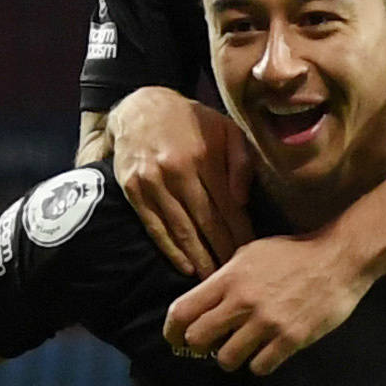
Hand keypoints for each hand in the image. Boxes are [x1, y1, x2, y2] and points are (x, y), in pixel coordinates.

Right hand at [105, 90, 253, 277]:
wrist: (141, 106)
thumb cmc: (191, 120)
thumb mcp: (225, 128)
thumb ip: (241, 162)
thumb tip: (242, 201)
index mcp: (204, 157)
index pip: (227, 206)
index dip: (240, 233)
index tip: (252, 254)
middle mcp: (177, 171)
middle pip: (205, 222)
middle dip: (222, 252)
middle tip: (235, 274)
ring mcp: (152, 183)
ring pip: (180, 230)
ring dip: (199, 258)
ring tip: (213, 278)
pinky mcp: (133, 191)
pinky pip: (154, 227)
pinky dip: (171, 250)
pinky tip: (185, 266)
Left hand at [163, 230, 367, 376]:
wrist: (338, 258)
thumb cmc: (293, 253)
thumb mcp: (250, 253)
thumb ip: (224, 278)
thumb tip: (202, 301)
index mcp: (229, 278)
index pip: (182, 311)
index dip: (172, 330)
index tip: (175, 338)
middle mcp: (242, 301)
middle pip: (198, 339)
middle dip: (200, 347)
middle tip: (210, 346)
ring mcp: (266, 322)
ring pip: (226, 359)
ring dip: (230, 358)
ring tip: (241, 350)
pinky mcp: (290, 339)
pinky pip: (260, 367)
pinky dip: (259, 364)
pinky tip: (266, 354)